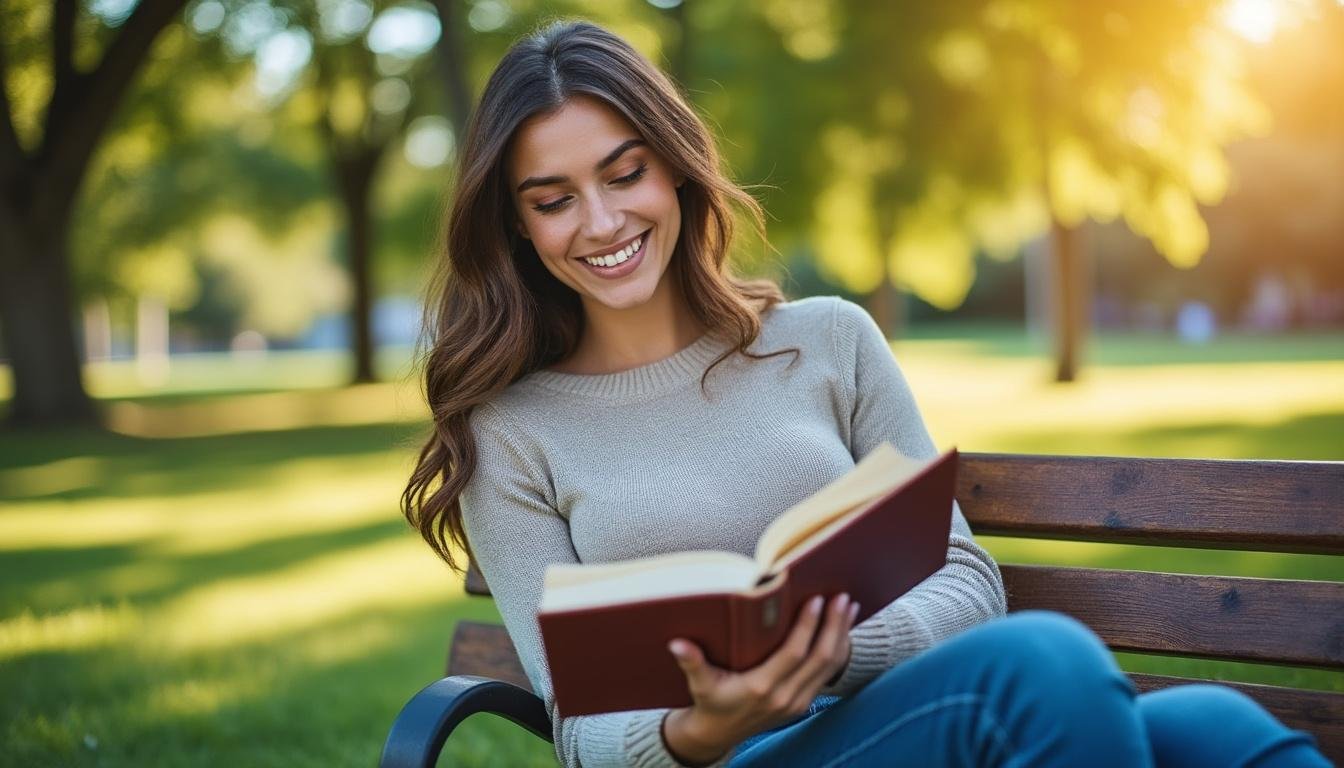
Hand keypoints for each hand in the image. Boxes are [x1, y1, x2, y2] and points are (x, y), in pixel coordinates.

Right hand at [661, 593, 859, 763]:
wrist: (720, 734)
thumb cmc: (710, 702)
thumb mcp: (699, 683)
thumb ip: (691, 662)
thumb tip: (676, 644)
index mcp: (760, 688)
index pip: (794, 654)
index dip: (808, 626)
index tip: (816, 600)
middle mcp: (784, 697)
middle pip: (820, 658)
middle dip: (833, 625)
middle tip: (841, 596)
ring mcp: (798, 702)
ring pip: (829, 666)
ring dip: (841, 635)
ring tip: (848, 607)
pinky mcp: (804, 702)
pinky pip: (828, 674)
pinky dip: (839, 649)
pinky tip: (843, 628)